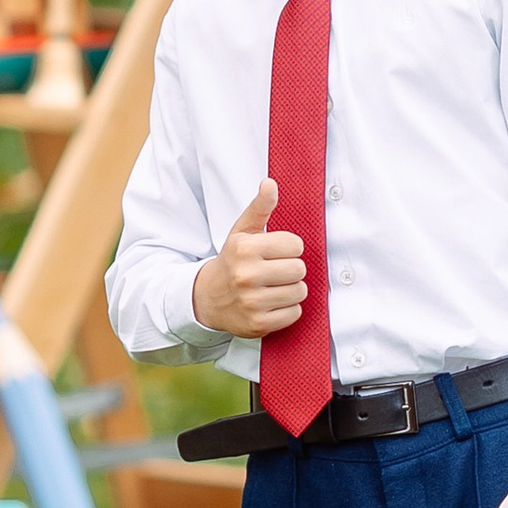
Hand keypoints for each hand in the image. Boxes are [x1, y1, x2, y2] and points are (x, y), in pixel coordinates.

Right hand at [191, 180, 307, 338]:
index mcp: (244, 249)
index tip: (274, 252)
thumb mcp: (241, 232)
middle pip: (299, 269)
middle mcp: (246, 275)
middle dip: (291, 270)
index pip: (296, 245)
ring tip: (273, 287)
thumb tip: (270, 182)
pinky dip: (287, 309)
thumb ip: (259, 207)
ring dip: (291, 290)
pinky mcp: (258, 324)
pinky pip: (294, 313)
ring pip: (300, 292)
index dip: (289, 248)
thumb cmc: (232, 261)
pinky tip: (271, 303)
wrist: (207, 298)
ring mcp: (251, 302)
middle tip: (274, 271)